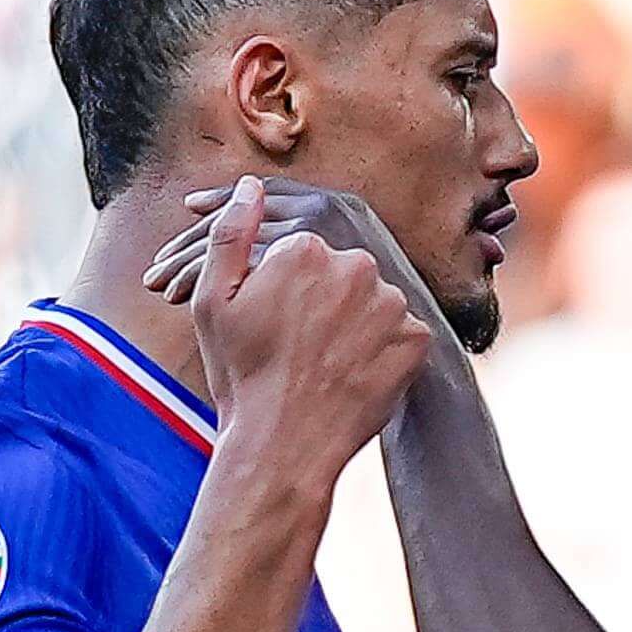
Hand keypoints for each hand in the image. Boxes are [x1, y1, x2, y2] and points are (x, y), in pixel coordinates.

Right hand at [188, 179, 429, 489]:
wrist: (284, 444)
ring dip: (354, 327)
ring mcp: (391, 302)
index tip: (275, 326)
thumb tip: (250, 186)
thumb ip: (231, 234)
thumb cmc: (241, 375)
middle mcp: (355, 263)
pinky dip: (381, 353)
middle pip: (340, 275)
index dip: (284, 293)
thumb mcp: (213, 301)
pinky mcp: (417, 338)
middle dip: (321, 305)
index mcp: (304, 246)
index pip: (301, 256)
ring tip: (324, 366)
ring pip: (372, 303)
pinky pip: (400, 335)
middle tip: (299, 350)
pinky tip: (352, 376)